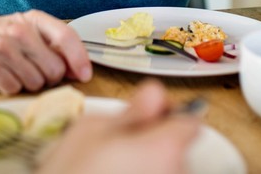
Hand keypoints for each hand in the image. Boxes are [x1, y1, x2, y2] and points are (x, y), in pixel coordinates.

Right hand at [0, 10, 91, 93]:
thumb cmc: (2, 35)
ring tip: (16, 71)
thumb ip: (55, 47)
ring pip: (35, 83)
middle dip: (49, 77)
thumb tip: (80, 71)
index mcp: (34, 19)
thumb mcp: (29, 31)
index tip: (85, 75)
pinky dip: (11, 87)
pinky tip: (3, 75)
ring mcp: (2, 47)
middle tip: (35, 71)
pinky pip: (14, 88)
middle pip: (54, 69)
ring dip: (28, 83)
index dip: (80, 59)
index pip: (66, 36)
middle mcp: (19, 30)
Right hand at [36, 80, 200, 173]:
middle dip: (154, 144)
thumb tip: (155, 94)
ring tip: (111, 169)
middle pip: (178, 149)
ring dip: (147, 166)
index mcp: (165, 147)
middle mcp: (177, 172)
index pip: (190, 121)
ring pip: (167, 169)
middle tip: (118, 148)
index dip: (169, 117)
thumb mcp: (91, 130)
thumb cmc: (71, 172)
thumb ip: (131, 110)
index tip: (153, 118)